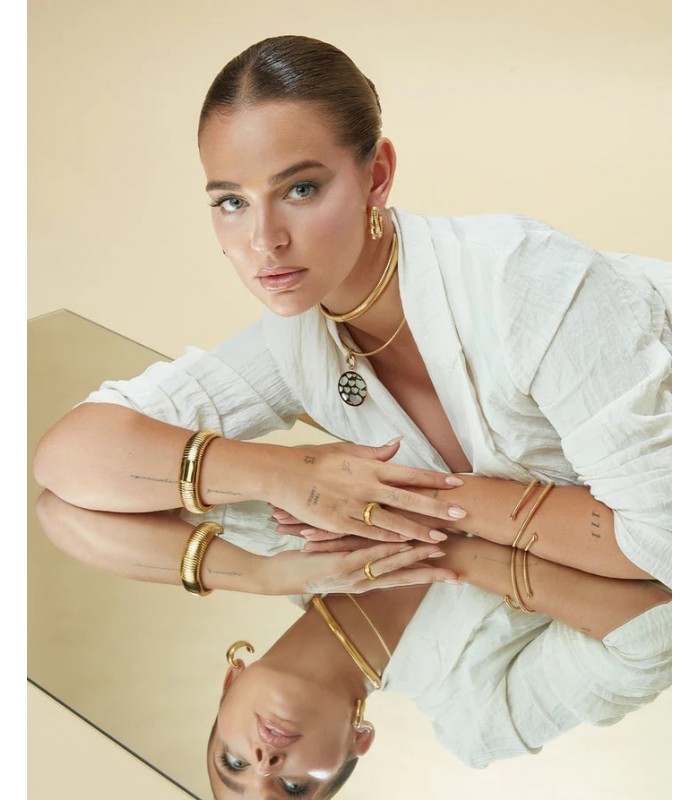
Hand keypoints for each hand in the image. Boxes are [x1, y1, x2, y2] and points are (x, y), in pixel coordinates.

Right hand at [266, 439, 466, 543]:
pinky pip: (370, 533)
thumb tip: (397, 445)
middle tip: (461, 515)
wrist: (283, 474)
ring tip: (441, 539)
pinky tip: (407, 545)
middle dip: (436, 508)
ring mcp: (354, 506)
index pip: (410, 473)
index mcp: (370, 467)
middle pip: (408, 499)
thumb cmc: (313, 460)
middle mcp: (367, 486)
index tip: (457, 483)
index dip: (434, 479)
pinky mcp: (340, 522)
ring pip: (393, 522)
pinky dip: (390, 539)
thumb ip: (373, 452)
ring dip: (418, 530)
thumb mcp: (345, 450)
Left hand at [267, 540, 457, 594]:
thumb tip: (382, 538)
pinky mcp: (339, 565)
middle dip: (431, 572)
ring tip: (440, 551)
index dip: (428, 571)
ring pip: (391, 564)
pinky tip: (403, 541)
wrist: (278, 576)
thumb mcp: (339, 555)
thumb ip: (363, 547)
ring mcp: (354, 574)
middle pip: (404, 575)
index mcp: (367, 576)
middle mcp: (364, 580)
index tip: (454, 570)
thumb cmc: (310, 563)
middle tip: (458, 572)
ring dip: (415, 557)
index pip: (404, 574)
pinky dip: (387, 549)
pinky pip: (368, 556)